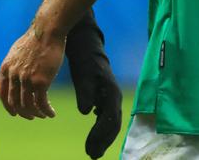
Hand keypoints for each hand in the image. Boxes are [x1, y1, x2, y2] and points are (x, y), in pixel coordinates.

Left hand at [0, 25, 64, 119]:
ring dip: (36, 113)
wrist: (46, 31)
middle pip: (14, 103)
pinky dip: (46, 111)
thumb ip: (13, 66)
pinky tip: (51, 113)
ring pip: (28, 105)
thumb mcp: (16, 52)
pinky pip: (42, 103)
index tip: (14, 112)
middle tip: (31, 116)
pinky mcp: (40, 82)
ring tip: (43, 115)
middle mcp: (13, 76)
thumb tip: (11, 75)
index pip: (2, 93)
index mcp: (6, 68)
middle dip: (23, 113)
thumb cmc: (35, 39)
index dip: (8, 106)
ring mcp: (26, 79)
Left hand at [66, 23, 122, 158]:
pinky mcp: (106, 98)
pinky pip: (107, 118)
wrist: (87, 48)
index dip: (100, 137)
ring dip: (103, 138)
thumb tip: (86, 112)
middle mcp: (115, 98)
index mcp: (112, 94)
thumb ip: (85, 93)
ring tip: (93, 151)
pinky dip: (101, 129)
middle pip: (113, 126)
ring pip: (111, 123)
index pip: (110, 121)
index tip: (89, 149)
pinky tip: (94, 137)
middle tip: (92, 155)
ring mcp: (112, 98)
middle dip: (103, 142)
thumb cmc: (84, 61)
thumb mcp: (83, 76)